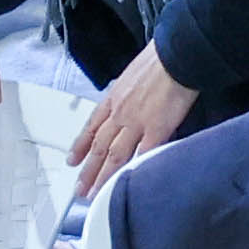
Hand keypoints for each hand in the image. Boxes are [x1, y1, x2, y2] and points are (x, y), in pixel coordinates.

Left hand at [67, 50, 196, 197]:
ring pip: (115, 156)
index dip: (80, 146)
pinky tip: (127, 185)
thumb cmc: (160, 59)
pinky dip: (134, 170)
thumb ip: (128, 92)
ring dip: (103, 176)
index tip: (72, 160)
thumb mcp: (133, 74)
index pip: (91, 127)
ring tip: (95, 194)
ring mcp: (137, 123)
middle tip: (80, 188)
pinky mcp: (157, 129)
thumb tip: (130, 100)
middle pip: (99, 147)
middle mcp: (120, 113)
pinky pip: (143, 154)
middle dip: (88, 170)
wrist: (176, 55)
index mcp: (114, 98)